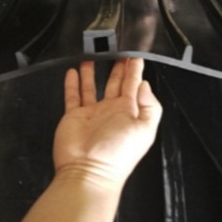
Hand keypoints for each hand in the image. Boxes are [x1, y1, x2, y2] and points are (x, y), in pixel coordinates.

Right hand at [53, 58, 162, 187]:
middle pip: (115, 82)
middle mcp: (111, 110)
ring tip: (94, 55)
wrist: (88, 173)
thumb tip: (144, 84)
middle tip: (118, 49)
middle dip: (118, 66)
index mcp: (129, 111)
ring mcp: (92, 112)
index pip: (133, 84)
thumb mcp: (144, 129)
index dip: (135, 69)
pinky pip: (73, 96)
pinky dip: (72, 83)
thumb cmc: (118, 153)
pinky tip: (73, 71)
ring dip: (93, 71)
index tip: (135, 54)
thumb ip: (149, 105)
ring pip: (92, 86)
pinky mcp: (74, 116)